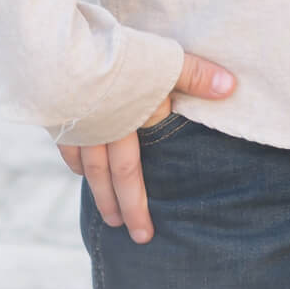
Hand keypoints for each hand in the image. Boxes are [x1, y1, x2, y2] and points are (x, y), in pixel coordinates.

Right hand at [58, 50, 234, 245]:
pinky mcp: (59, 119)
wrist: (64, 53)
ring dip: (102, 195)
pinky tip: (80, 174)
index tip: (154, 221)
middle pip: (121, 174)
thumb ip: (197, 75)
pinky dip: (76, 165)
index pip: (147, 159)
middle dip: (129, 207)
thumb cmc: (120, 53)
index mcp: (137, 119)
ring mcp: (82, 128)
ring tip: (110, 217)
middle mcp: (109, 131)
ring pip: (93, 169)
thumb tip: (230, 88)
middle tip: (138, 236)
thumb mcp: (165, 59)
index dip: (151, 188)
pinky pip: (68, 149)